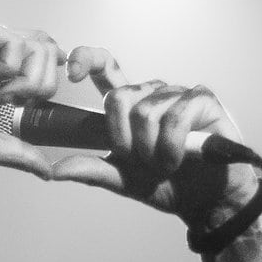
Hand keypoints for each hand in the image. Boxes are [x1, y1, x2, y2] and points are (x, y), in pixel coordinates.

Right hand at [0, 15, 65, 178]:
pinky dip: (16, 67)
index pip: (43, 61)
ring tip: (8, 96)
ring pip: (41, 45)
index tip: (41, 103)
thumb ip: (20, 153)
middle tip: (20, 103)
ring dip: (33, 78)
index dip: (53, 78)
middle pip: (49, 51)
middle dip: (47, 84)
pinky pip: (18, 42)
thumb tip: (48, 172)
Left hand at [50, 48, 256, 219]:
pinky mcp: (203, 99)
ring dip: (152, 150)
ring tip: (166, 165)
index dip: (88, 59)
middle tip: (142, 161)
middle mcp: (153, 93)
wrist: (206, 201)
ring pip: (146, 112)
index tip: (72, 73)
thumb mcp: (123, 179)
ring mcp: (178, 93)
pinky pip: (175, 116)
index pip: (106, 67)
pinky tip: (180, 159)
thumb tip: (55, 170)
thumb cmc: (168, 185)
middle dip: (125, 140)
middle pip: (119, 98)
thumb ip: (92, 170)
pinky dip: (172, 146)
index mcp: (131, 105)